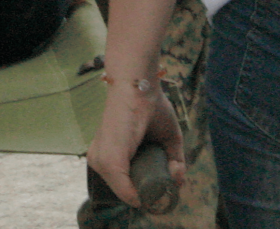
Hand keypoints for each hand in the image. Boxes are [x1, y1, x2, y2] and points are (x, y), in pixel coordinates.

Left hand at [86, 78, 184, 208]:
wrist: (140, 84)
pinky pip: (124, 190)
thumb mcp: (169, 139)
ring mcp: (102, 161)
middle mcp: (101, 160)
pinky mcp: (109, 161)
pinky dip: (140, 194)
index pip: (126, 185)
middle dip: (150, 192)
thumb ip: (174, 161)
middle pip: (127, 191)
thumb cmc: (152, 106)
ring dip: (148, 194)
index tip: (166, 185)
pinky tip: (153, 191)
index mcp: (110, 155)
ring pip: (127, 193)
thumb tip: (178, 182)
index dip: (148, 190)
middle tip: (169, 182)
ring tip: (166, 180)